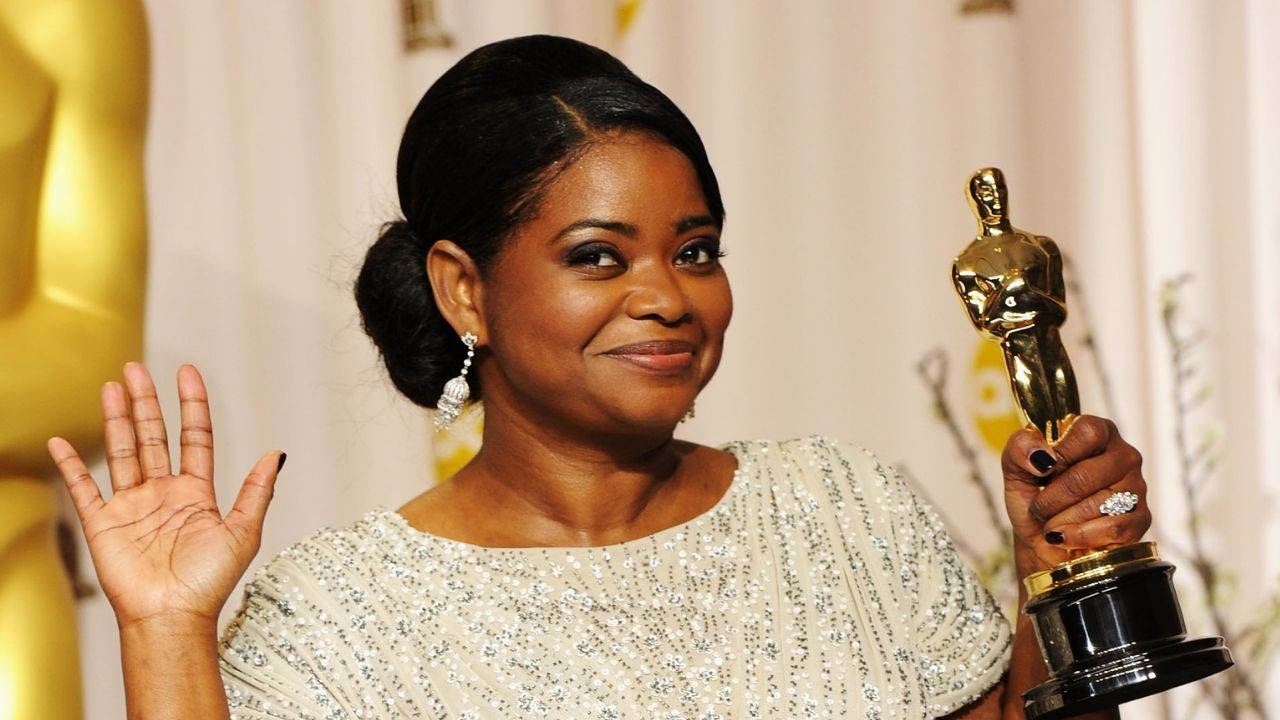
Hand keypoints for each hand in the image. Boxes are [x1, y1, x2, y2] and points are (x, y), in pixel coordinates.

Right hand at [48, 363, 282, 628]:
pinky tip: (62, 442)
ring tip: (112, 386)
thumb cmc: (209, 583)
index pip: (194, 437)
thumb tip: (276, 453)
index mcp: (196, 493)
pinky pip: (84, 489)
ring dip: (116, 420)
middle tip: (136, 368)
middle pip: (153, 437)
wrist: (172, 617)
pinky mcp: (103, 524)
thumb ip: (257, 490)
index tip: (187, 373)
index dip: (192, 405)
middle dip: (146, 402)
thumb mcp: (243, 531)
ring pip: (122, 452)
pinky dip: (71, 466)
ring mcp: (132, 507)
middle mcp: (163, 494)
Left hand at [1001, 415, 1150, 572]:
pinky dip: (1080, 536)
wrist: (1041, 542)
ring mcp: (1136, 488)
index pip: (1088, 431)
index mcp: (1096, 433)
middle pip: (1085, 475)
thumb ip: (1020, 448)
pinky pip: (1111, 528)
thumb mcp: (1016, 469)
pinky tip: (1068, 537)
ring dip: (1062, 520)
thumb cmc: (1035, 498)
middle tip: (1040, 507)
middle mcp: (1123, 456)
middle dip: (1051, 499)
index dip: (1060, 454)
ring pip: (1096, 505)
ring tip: (1053, 522)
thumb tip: (1041, 456)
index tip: (1042, 471)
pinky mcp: (1140, 520)